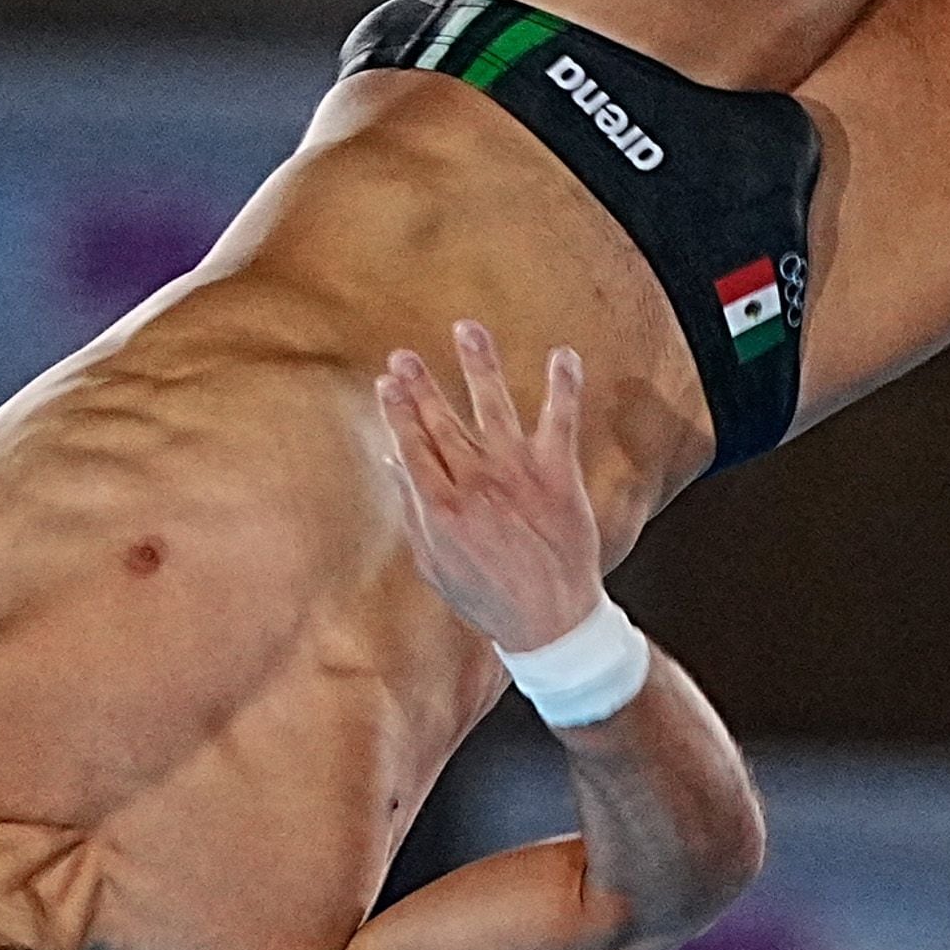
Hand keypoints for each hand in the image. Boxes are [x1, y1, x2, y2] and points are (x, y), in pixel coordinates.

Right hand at [378, 322, 603, 652]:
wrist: (550, 619)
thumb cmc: (488, 598)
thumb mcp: (436, 562)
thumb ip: (413, 510)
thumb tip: (393, 462)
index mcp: (442, 507)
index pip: (411, 445)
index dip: (396, 411)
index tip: (386, 383)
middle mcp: (476, 482)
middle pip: (442, 421)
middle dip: (420, 385)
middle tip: (404, 356)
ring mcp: (519, 473)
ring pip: (494, 406)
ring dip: (479, 365)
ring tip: (467, 330)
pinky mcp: (558, 472)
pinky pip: (561, 420)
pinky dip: (563, 386)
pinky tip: (562, 354)